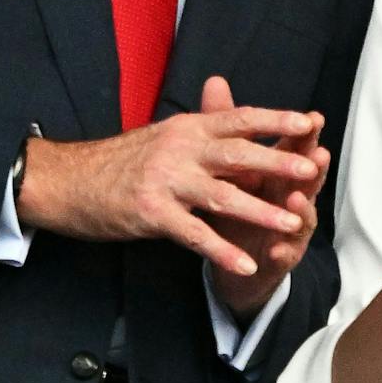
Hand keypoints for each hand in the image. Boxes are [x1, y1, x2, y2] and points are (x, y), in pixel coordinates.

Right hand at [15, 97, 324, 278]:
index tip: (310, 122)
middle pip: (238, 153)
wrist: (69, 180)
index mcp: (186, 127)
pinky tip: (246, 265)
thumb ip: (202, 134)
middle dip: (279, 162)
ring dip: (261, 210)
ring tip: (293, 223)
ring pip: (224, 195)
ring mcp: (166, 181)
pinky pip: (195, 235)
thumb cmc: (119, 161)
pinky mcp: (152, 213)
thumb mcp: (164, 137)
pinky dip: (223, 251)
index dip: (275, 119)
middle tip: (313, 170)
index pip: (239, 118)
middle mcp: (180, 148)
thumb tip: (242, 131)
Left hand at [198, 76, 328, 318]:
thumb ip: (222, 124)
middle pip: (307, 179)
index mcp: (278, 171)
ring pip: (302, 216)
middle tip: (320, 154)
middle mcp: (290, 196)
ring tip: (297, 198)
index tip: (314, 117)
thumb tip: (215, 80)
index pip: (295, 147)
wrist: (231, 259)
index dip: (305, 133)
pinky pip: (283, 254)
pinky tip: (275, 247)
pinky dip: (281, 250)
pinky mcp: (279, 257)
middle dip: (314, 166)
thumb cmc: (234, 204)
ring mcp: (289, 228)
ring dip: (302, 207)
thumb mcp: (227, 165)